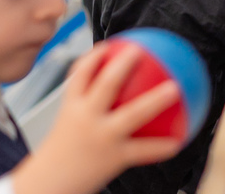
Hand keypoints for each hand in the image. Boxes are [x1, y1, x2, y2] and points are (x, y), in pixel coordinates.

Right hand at [12, 42, 182, 193]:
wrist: (46, 188)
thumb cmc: (60, 159)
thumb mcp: (66, 129)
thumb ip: (83, 113)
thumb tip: (104, 101)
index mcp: (71, 108)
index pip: (79, 74)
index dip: (93, 56)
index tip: (108, 45)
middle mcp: (86, 118)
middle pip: (106, 84)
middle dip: (123, 64)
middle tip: (140, 50)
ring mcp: (101, 137)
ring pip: (133, 114)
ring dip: (155, 100)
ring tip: (175, 88)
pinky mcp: (114, 157)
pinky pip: (143, 150)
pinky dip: (161, 147)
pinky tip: (178, 143)